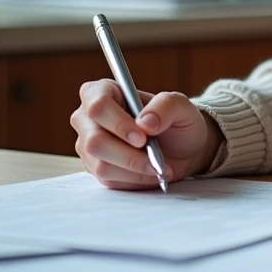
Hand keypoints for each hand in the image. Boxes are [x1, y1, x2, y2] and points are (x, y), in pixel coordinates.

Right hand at [71, 80, 223, 189]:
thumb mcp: (181, 106)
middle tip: (154, 156)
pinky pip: (108, 179)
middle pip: (94, 141)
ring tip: (158, 164)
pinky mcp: (94, 168)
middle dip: (128, 154)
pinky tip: (150, 171)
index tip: (143, 137)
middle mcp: (88, 118)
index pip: (98, 106)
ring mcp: (88, 145)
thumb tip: (145, 122)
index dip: (118, 123)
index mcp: (103, 92)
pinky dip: (134, 178)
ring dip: (135, 168)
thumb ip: (166, 105)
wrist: (183, 149)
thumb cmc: (178, 121)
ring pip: (101, 164)